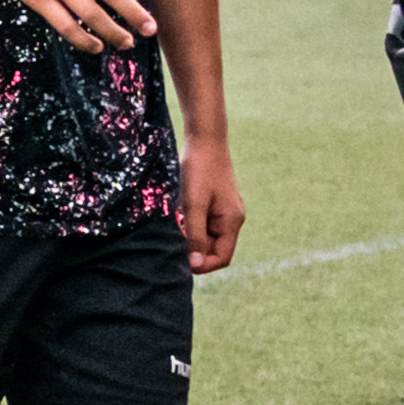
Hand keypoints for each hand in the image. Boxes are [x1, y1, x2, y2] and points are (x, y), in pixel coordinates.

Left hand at [179, 136, 244, 275]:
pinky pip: (201, 224)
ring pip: (204, 237)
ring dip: (188, 236)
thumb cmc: (199, 170)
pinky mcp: (212, 204)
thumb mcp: (194, 205)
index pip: (222, 258)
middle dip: (192, 250)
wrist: (204, 139)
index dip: (202, 265)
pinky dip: (188, 225)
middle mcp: (230, 220)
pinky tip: (176, 215)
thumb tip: (195, 264)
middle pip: (212, 249)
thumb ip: (195, 235)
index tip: (180, 261)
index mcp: (232, 222)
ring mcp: (222, 212)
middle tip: (171, 240)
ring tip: (174, 224)